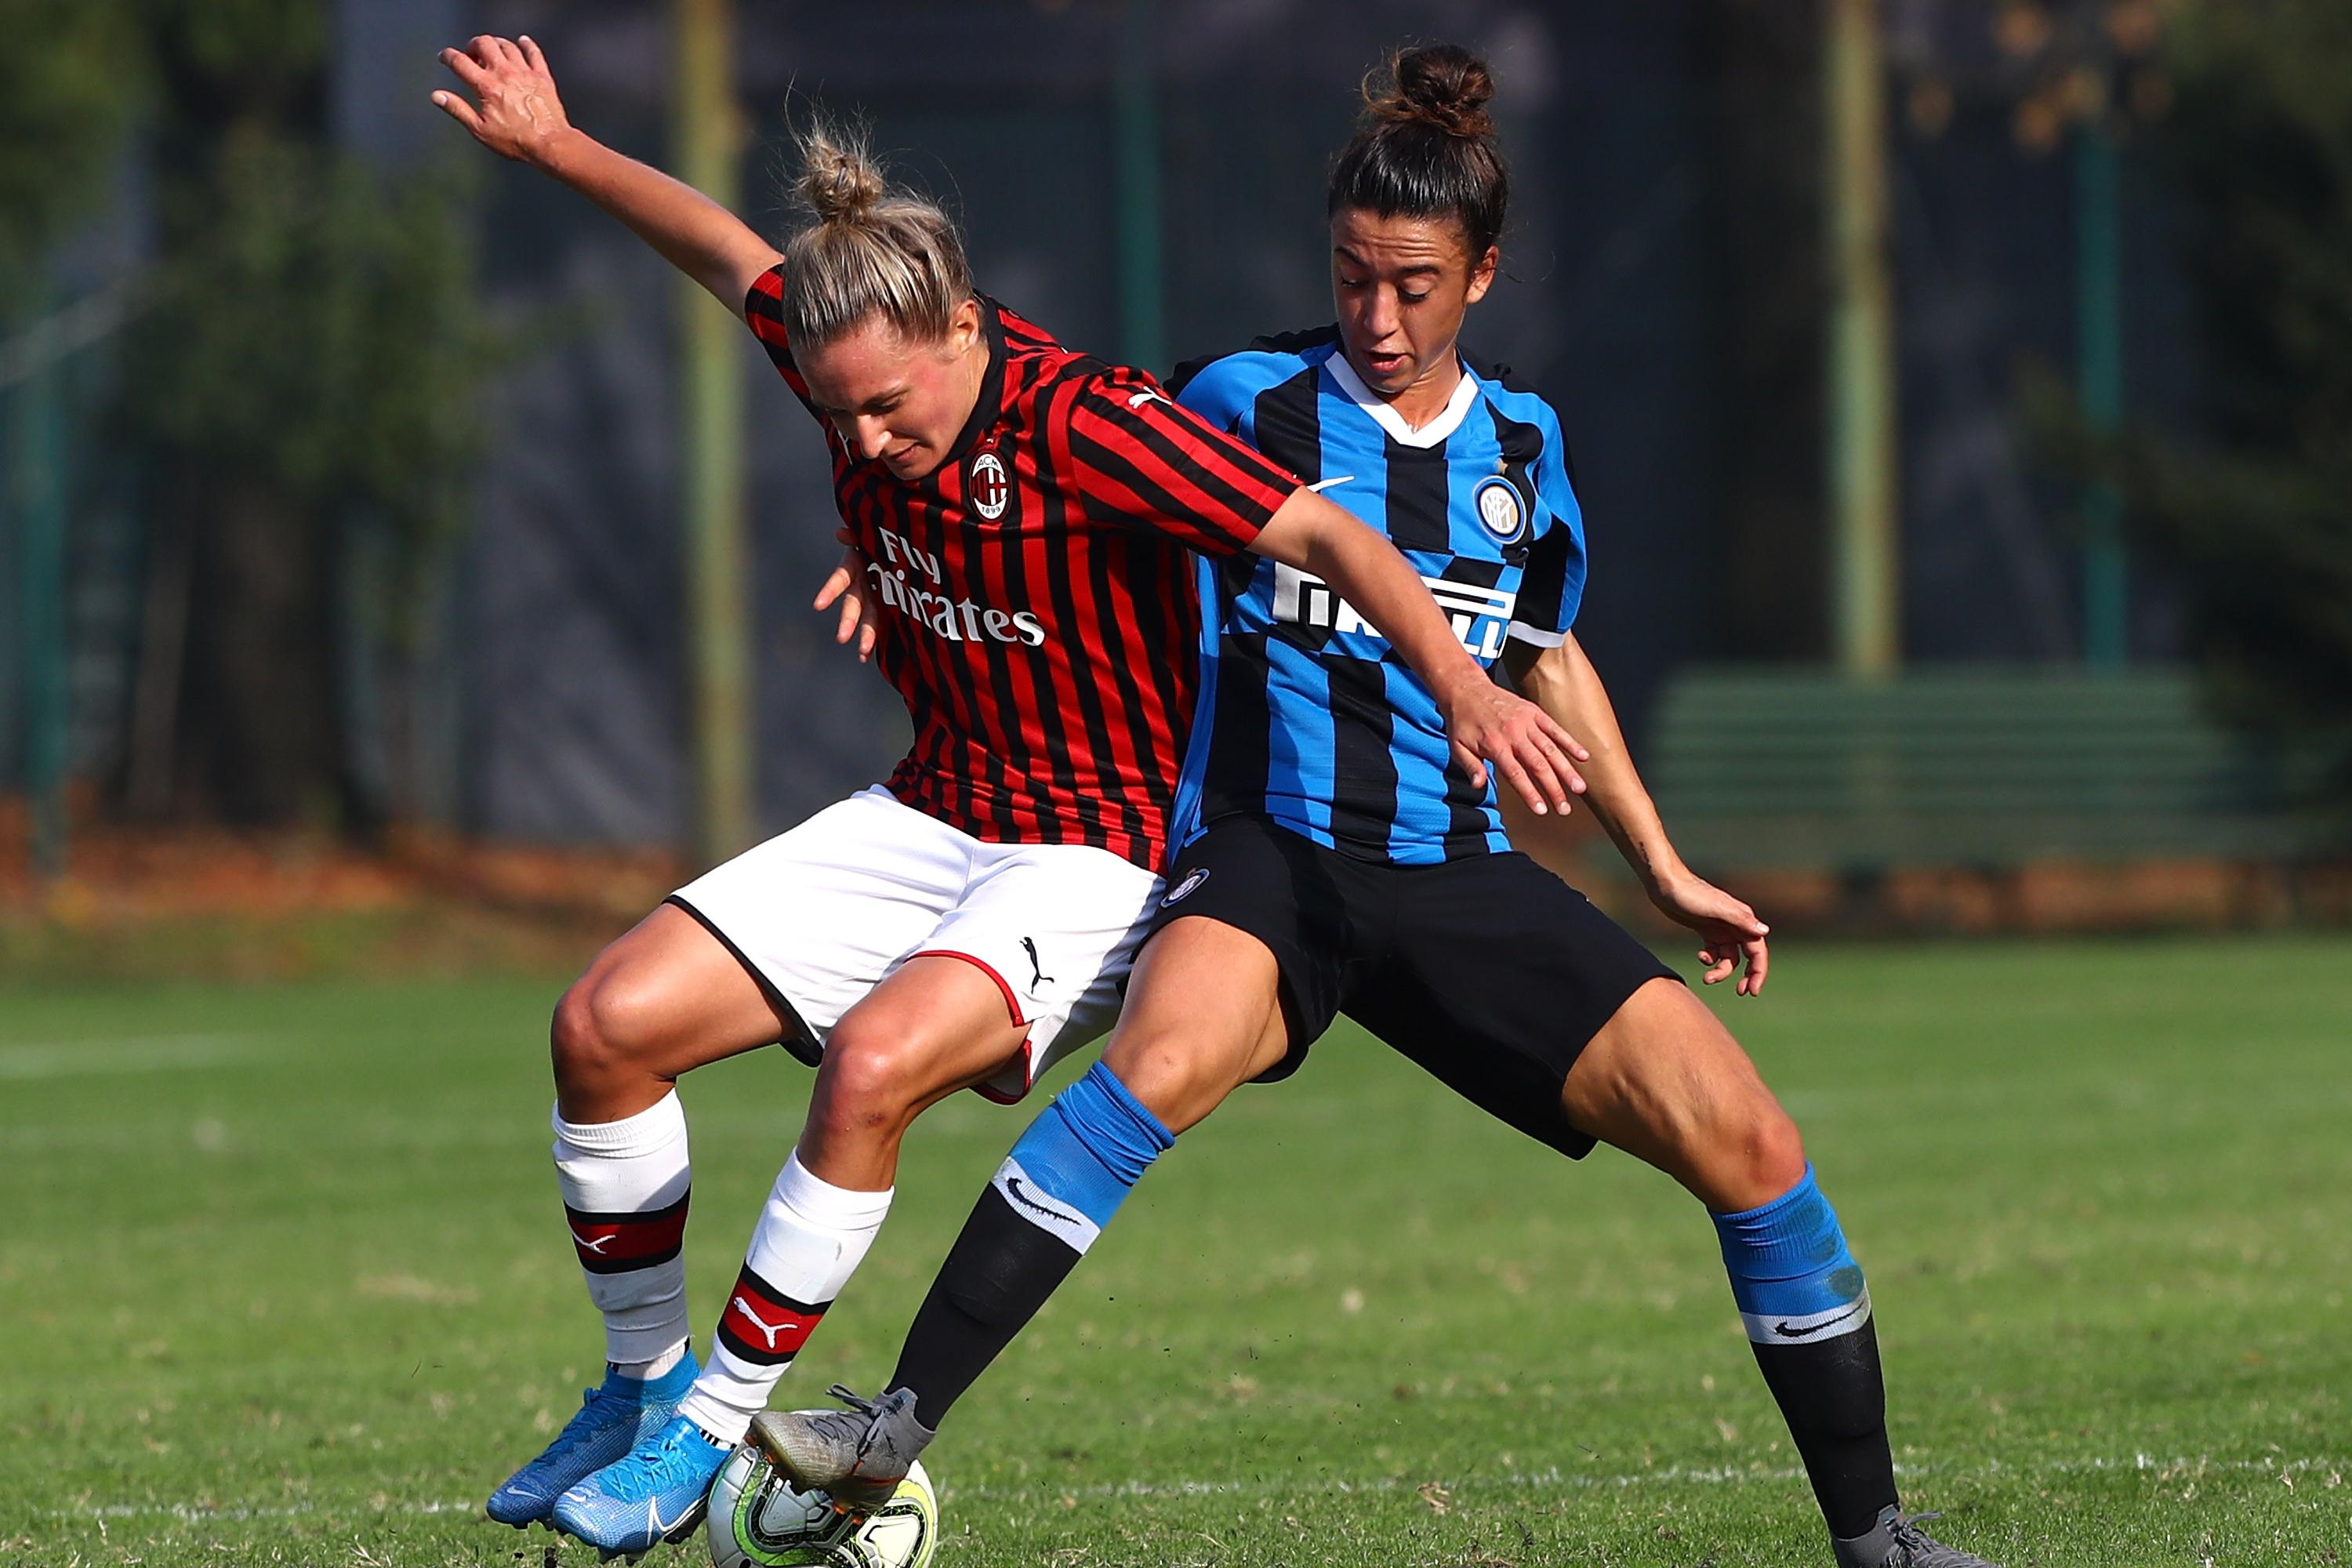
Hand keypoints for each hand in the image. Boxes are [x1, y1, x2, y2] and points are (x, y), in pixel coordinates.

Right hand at [432, 34, 572, 165]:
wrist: (549, 143)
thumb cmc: (516, 141)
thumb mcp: (480, 130)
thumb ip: (457, 109)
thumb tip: (437, 96)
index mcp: (486, 86)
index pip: (459, 61)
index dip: (447, 56)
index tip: (445, 57)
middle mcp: (504, 74)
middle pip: (483, 43)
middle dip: (473, 45)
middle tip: (471, 55)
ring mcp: (524, 73)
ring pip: (506, 45)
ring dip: (495, 44)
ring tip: (492, 52)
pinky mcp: (542, 76)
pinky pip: (533, 52)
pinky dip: (526, 44)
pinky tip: (521, 42)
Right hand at [814, 528, 878, 661]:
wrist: (900, 542)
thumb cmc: (882, 536)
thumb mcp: (870, 533)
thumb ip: (857, 534)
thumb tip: (841, 534)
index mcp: (855, 565)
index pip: (840, 579)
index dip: (830, 591)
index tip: (818, 605)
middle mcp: (860, 583)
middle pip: (854, 603)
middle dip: (848, 620)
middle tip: (842, 638)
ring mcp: (873, 595)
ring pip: (868, 616)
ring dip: (865, 635)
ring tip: (862, 653)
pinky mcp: (886, 603)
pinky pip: (880, 622)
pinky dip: (874, 639)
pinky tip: (869, 656)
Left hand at [1437, 674, 1588, 816]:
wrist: (1467, 689)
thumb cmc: (1462, 721)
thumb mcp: (1457, 747)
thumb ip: (1471, 767)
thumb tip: (1479, 787)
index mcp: (1495, 745)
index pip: (1516, 774)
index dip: (1530, 793)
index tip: (1541, 810)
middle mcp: (1514, 734)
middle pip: (1538, 766)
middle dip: (1554, 789)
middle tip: (1564, 809)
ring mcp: (1527, 722)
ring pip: (1551, 749)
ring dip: (1567, 770)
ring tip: (1580, 788)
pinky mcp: (1534, 712)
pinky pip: (1555, 729)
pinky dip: (1570, 742)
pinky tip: (1584, 757)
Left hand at [1649, 866, 1769, 995]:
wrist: (1666, 885)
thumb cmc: (1691, 895)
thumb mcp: (1716, 908)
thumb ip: (1740, 920)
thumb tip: (1764, 932)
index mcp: (1743, 920)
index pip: (1758, 951)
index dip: (1759, 971)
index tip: (1753, 991)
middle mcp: (1735, 925)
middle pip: (1748, 957)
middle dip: (1747, 976)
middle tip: (1741, 992)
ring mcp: (1721, 929)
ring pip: (1729, 958)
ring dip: (1721, 971)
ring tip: (1707, 979)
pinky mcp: (1706, 931)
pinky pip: (1714, 952)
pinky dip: (1709, 959)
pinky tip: (1700, 957)